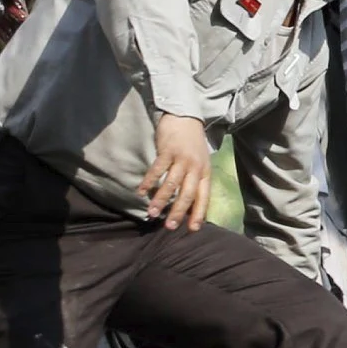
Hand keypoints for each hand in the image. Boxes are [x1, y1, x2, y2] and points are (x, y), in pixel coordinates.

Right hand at [143, 114, 211, 230]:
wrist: (187, 117)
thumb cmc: (192, 145)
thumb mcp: (199, 163)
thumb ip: (193, 181)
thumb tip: (187, 205)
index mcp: (205, 172)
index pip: (204, 196)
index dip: (198, 213)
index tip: (192, 230)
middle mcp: (196, 167)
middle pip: (188, 193)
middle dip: (179, 212)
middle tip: (169, 227)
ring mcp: (182, 158)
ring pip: (172, 184)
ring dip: (161, 200)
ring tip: (152, 213)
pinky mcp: (168, 151)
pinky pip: (157, 170)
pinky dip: (149, 182)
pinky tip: (141, 192)